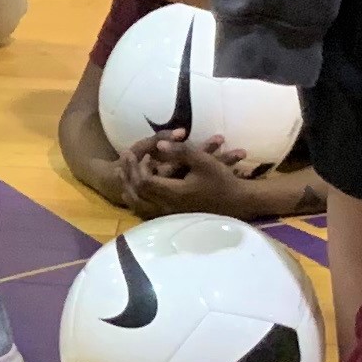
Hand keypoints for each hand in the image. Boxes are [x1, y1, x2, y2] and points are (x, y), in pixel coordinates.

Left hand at [125, 130, 296, 220]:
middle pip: (137, 193)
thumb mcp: (203, 162)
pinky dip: (137, 200)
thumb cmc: (222, 181)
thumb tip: (158, 144)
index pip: (145, 182)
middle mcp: (167, 207)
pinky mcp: (172, 217)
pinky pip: (146, 211)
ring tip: (124, 173)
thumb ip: (180, 152)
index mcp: (174, 194)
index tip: (135, 153)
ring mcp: (169, 215)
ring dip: (129, 187)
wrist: (237, 203)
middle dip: (129, 175)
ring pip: (139, 205)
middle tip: (125, 158)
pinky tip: (135, 191)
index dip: (137, 167)